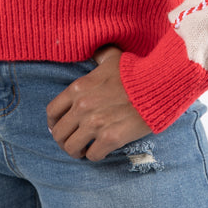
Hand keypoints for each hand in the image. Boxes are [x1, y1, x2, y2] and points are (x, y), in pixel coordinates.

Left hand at [46, 46, 151, 161]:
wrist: (155, 86)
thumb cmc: (134, 71)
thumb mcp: (112, 57)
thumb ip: (98, 56)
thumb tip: (94, 52)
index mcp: (78, 88)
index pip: (52, 112)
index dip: (54, 122)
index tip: (60, 126)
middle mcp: (82, 106)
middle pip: (58, 134)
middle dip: (64, 140)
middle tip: (73, 141)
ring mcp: (94, 123)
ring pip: (71, 148)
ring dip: (77, 151)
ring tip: (85, 149)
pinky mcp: (110, 138)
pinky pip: (93, 155)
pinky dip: (95, 155)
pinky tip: (101, 149)